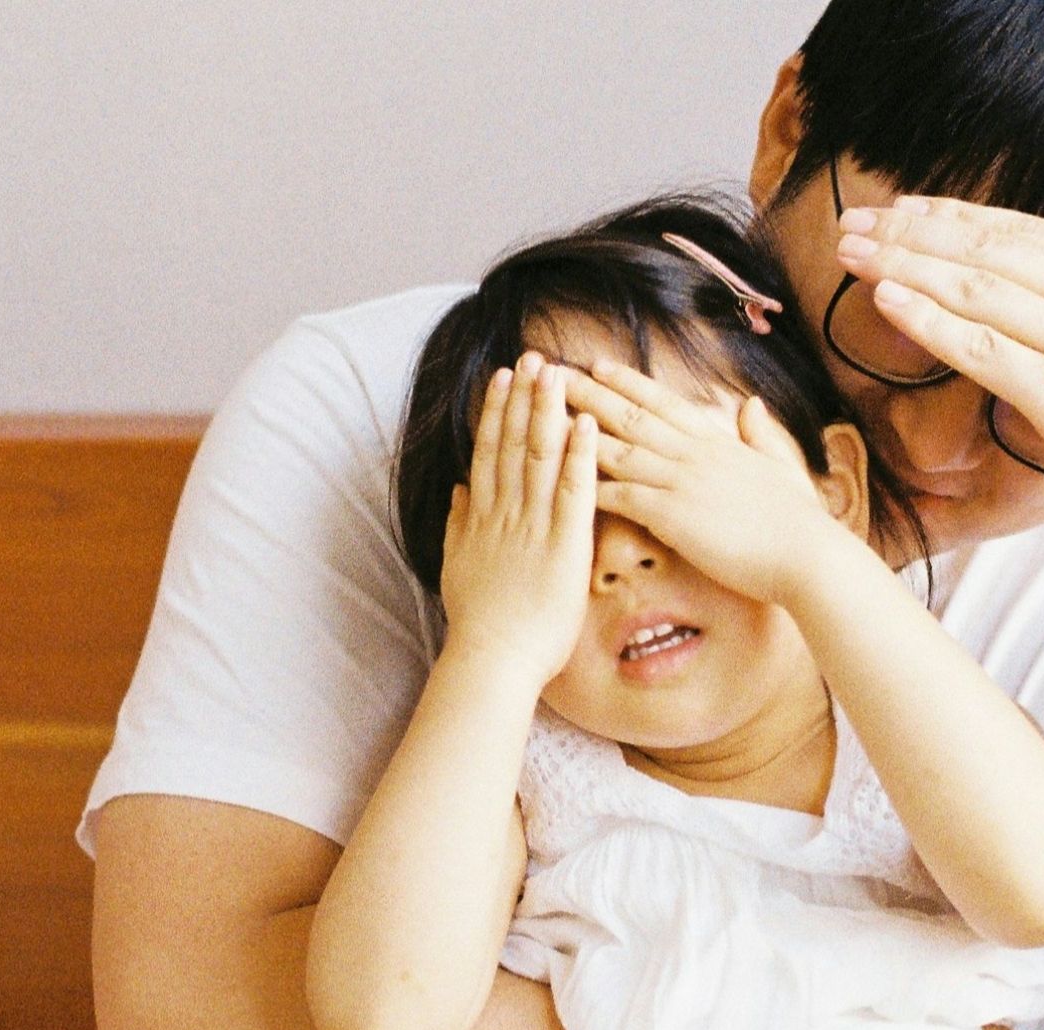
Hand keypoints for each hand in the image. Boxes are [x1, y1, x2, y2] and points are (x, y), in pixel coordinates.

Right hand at [440, 353, 597, 685]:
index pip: (490, 452)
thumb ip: (459, 525)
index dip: (496, 411)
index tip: (502, 377)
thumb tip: (460, 490)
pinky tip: (585, 423)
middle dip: (523, 397)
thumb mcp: (457, 566)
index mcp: (483, 517)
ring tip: (556, 372)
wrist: (493, 659)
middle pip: (513, 443)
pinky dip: (578, 455)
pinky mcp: (563, 546)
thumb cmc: (480, 623)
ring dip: (548, 411)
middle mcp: (505, 513)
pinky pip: (572, 492)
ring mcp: (533, 526)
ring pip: (539, 457)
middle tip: (533, 356)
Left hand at [565, 358, 846, 605]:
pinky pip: (622, 494)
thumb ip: (761, 435)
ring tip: (542, 414)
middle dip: (588, 392)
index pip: (664, 403)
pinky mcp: (673, 515)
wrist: (809, 556)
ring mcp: (681, 481)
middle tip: (551, 373)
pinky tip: (560, 476)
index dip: (628, 382)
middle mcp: (694, 453)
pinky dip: (591, 483)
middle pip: (630, 415)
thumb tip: (752, 405)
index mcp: (717, 442)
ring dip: (577, 430)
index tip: (598, 364)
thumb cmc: (799, 522)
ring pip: (618, 448)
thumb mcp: (782, 466)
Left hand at [837, 172, 1043, 557]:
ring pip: (973, 290)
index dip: (956, 216)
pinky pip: (978, 348)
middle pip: (988, 250)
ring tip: (852, 253)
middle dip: (913, 232)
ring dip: (903, 265)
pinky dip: (926, 319)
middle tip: (856, 221)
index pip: (1024, 230)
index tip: (905, 208)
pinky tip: (883, 300)